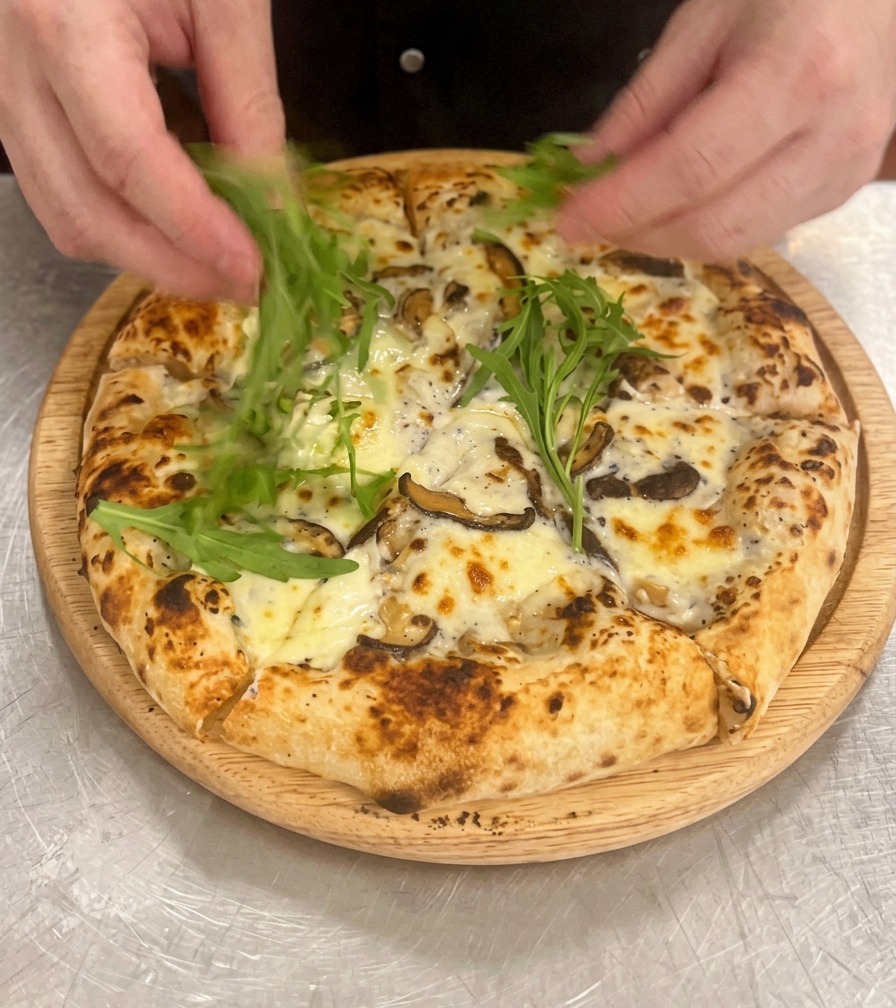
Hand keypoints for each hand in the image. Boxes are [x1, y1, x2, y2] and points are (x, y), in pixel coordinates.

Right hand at [0, 0, 283, 301]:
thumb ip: (247, 102)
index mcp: (63, 20)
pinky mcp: (10, 100)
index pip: (128, 158)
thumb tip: (271, 199)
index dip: (193, 227)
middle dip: (173, 264)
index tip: (251, 265)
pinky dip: (122, 219)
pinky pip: (59, 187)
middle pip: (86, 209)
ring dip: (146, 252)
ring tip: (216, 258)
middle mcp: (10, 63)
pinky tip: (175, 218)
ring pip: (64, 213)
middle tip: (244, 281)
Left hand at [557, 0, 895, 259]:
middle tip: (587, 222)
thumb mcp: (704, 20)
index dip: (621, 204)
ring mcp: (844, 172)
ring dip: (665, 240)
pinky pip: (757, 234)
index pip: (689, 169)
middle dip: (637, 233)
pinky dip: (703, 230)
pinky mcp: (841, 192)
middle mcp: (831, 135)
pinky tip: (674, 208)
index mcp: (795, 76)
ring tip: (624, 216)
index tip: (567, 218)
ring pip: (734, 243)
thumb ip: (644, 100)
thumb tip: (589, 166)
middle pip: (713, 224)